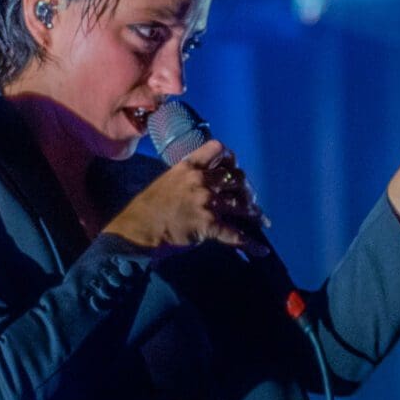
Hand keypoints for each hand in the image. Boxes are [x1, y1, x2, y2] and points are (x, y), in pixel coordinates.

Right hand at [101, 141, 259, 255]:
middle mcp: (200, 180)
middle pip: (236, 178)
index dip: (231, 158)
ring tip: (261, 219)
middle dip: (247, 189)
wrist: (138, 229)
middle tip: (250, 200)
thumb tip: (208, 182)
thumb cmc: (149, 207)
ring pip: (241, 204)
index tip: (234, 168)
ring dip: (254, 213)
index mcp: (189, 167)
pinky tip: (261, 250)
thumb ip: (188, 178)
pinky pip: (236, 234)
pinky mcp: (208, 224)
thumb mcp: (168, 181)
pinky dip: (251, 244)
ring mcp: (205, 202)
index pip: (218, 149)